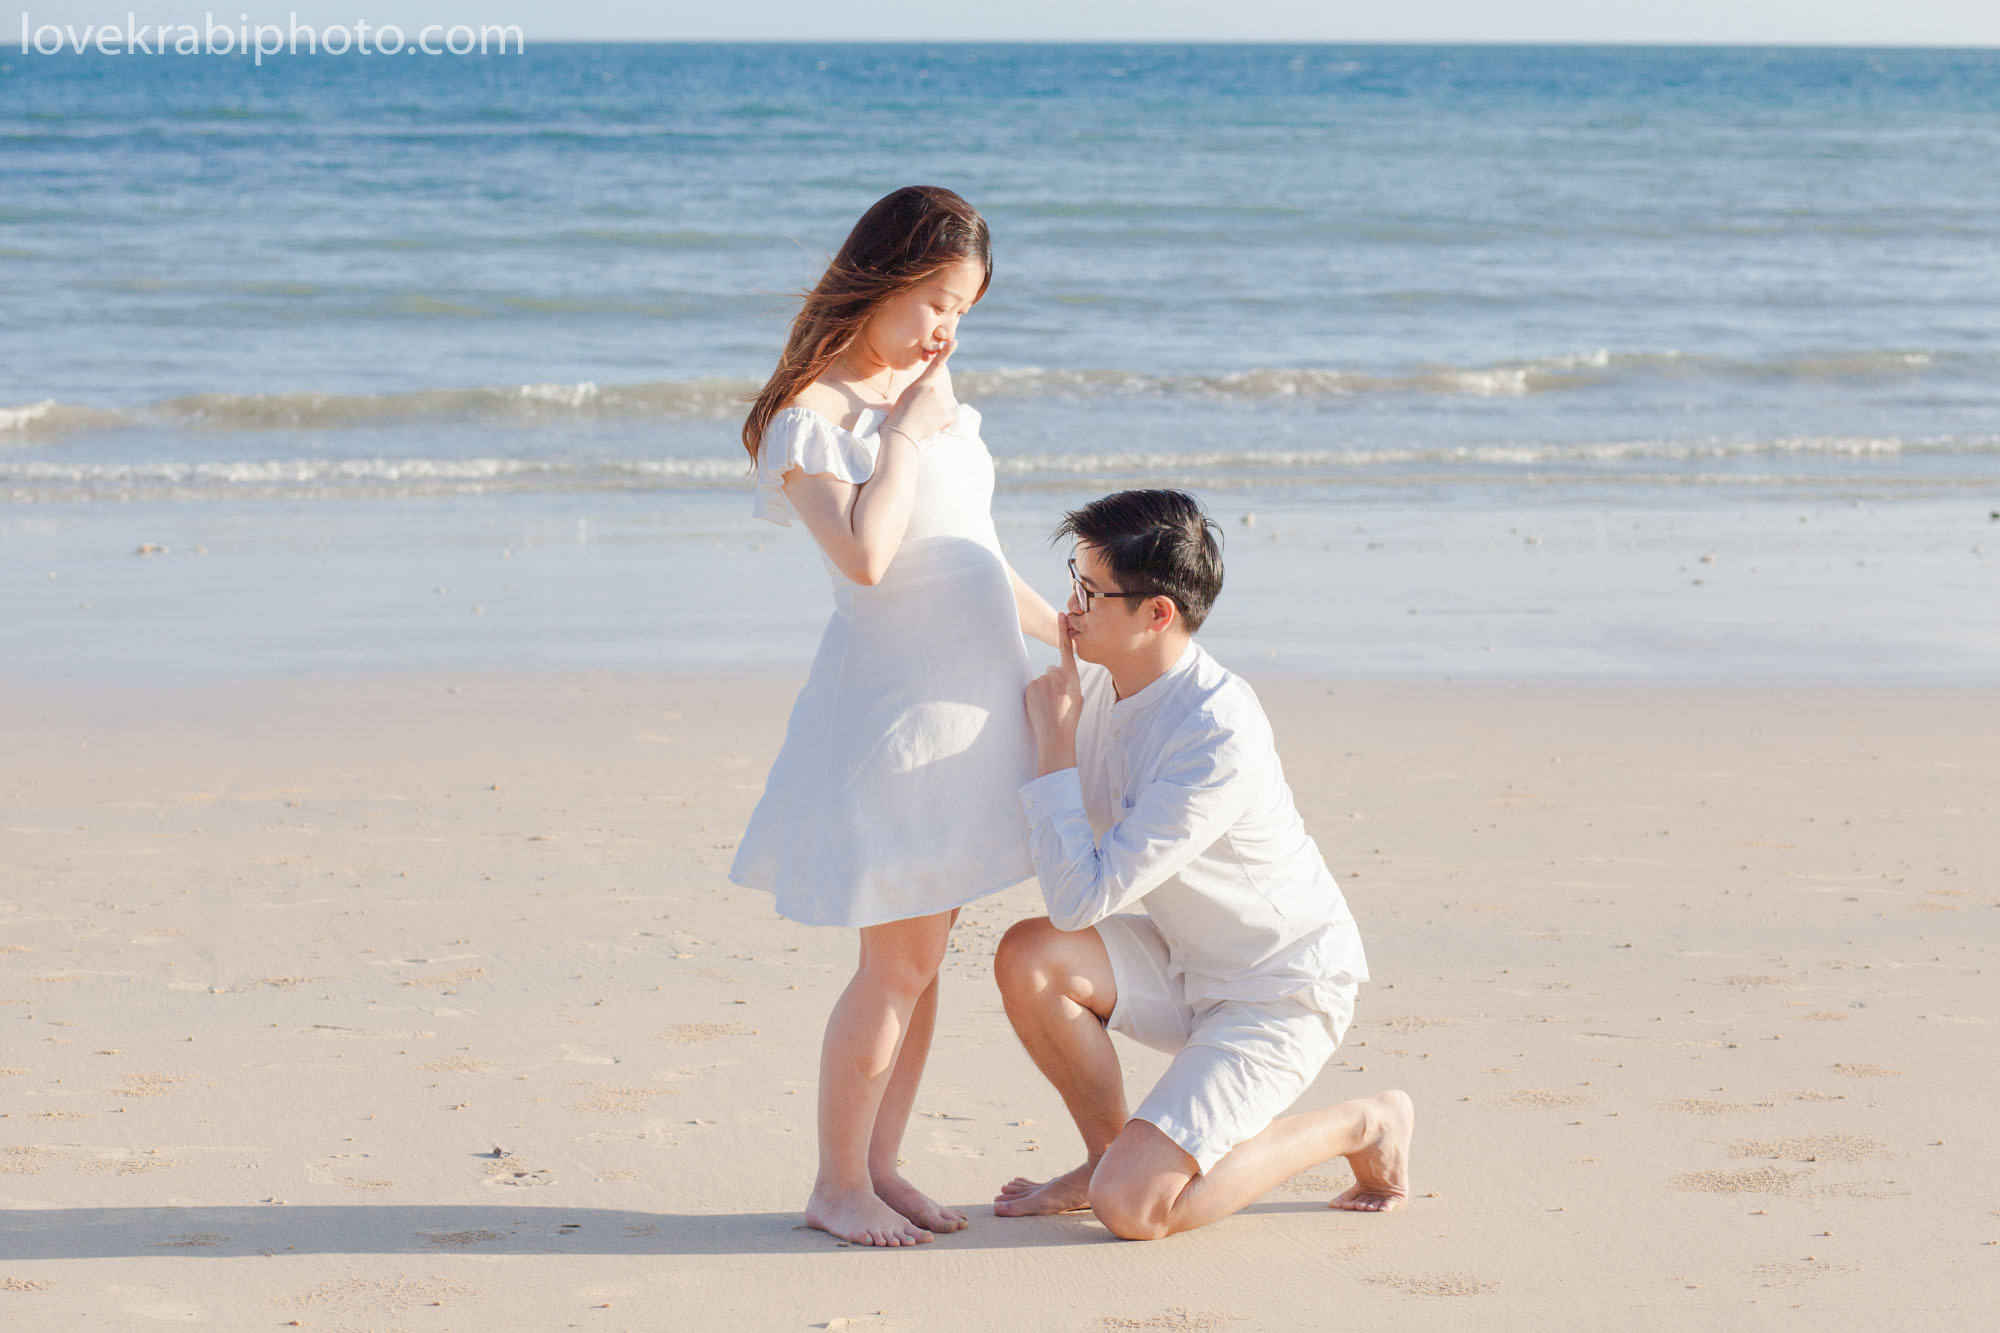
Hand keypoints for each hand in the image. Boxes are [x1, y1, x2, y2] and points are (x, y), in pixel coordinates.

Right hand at [882, 338, 956, 445]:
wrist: (901, 431)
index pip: (936, 365)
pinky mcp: (947, 414)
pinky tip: (931, 424)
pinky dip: (943, 422)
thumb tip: (938, 395)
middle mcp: (934, 389)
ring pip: (945, 406)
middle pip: (941, 394)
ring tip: (924, 418)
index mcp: (923, 382)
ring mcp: (942, 401)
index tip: (954, 342)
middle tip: (920, 411)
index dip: (946, 352)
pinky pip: (949, 416)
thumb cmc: (901, 414)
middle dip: (935, 403)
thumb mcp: (909, 394)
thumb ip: (924, 390)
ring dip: (938, 413)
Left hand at [1024, 612, 1081, 772]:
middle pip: (1052, 670)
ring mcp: (1043, 679)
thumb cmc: (1069, 719)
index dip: (1063, 631)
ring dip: (1043, 691)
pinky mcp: (1031, 686)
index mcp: (1072, 676)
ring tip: (1048, 707)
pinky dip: (1034, 696)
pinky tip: (1040, 707)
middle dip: (1052, 682)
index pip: (1067, 649)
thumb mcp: (1077, 697)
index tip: (1061, 615)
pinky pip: (1032, 687)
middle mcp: (1057, 674)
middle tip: (1056, 701)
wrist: (1056, 735)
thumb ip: (1070, 682)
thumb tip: (1060, 675)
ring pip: (1041, 681)